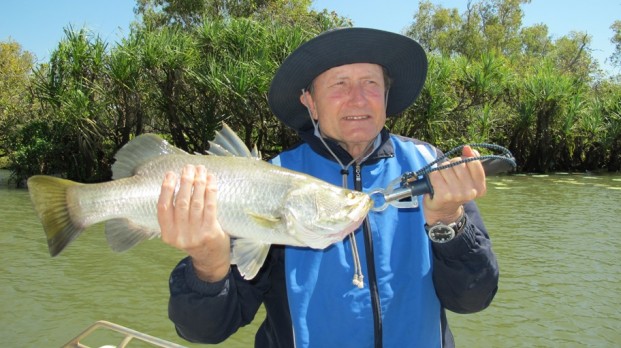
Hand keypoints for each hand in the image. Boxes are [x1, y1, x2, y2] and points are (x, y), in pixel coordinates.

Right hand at [157, 164, 230, 281]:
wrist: (210, 258)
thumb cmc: (193, 237)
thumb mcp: (177, 231)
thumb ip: (174, 214)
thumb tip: (176, 182)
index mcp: (167, 234)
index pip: (163, 208)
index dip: (166, 189)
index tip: (170, 174)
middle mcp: (180, 235)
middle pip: (181, 202)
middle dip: (185, 181)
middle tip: (188, 167)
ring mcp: (196, 234)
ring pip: (196, 202)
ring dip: (198, 183)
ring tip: (200, 170)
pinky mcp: (210, 232)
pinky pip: (210, 207)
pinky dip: (210, 191)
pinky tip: (210, 180)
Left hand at [423, 146, 486, 224]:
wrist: (443, 212)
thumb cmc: (455, 191)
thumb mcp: (467, 178)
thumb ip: (471, 161)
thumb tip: (467, 148)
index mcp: (480, 187)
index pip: (473, 161)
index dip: (464, 159)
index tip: (460, 165)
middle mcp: (470, 192)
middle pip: (458, 163)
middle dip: (450, 164)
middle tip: (448, 174)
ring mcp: (457, 194)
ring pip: (445, 167)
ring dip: (440, 170)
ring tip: (441, 179)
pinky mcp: (443, 195)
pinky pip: (435, 174)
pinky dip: (432, 175)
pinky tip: (434, 182)